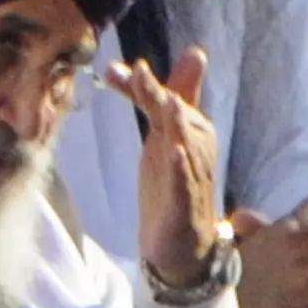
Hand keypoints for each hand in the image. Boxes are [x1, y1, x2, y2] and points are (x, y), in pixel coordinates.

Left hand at [104, 45, 227, 291]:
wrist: (181, 246)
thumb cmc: (171, 185)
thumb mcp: (159, 137)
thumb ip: (152, 98)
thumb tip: (147, 61)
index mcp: (190, 132)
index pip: (165, 101)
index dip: (140, 85)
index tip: (112, 69)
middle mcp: (195, 150)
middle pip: (176, 118)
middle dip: (158, 94)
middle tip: (139, 70)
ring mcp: (191, 178)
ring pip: (187, 147)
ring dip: (179, 124)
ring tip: (169, 101)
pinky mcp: (185, 206)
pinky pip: (185, 185)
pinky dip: (182, 169)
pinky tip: (176, 152)